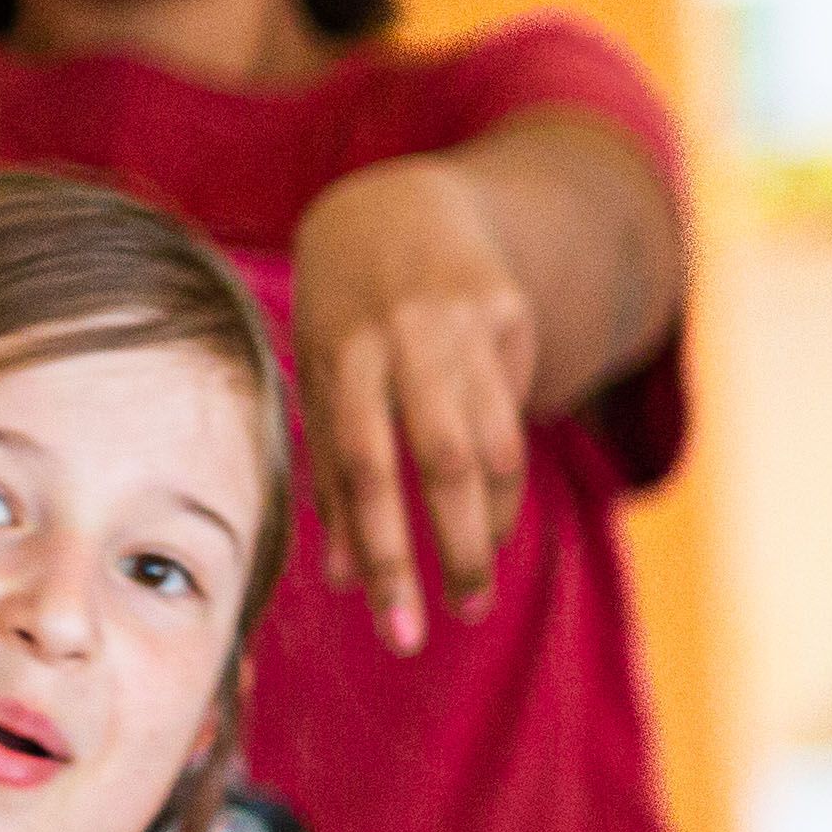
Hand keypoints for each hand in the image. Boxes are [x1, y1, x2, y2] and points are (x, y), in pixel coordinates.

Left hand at [285, 156, 545, 658]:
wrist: (396, 208)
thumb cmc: (339, 313)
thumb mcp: (317, 378)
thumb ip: (328, 471)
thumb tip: (343, 577)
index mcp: (342, 353)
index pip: (364, 470)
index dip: (383, 551)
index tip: (393, 622)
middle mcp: (405, 337)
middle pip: (444, 460)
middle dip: (455, 547)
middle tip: (463, 614)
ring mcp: (466, 323)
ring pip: (496, 442)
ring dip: (489, 521)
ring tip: (476, 578)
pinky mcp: (513, 316)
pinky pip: (514, 409)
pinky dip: (501, 467)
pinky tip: (487, 505)